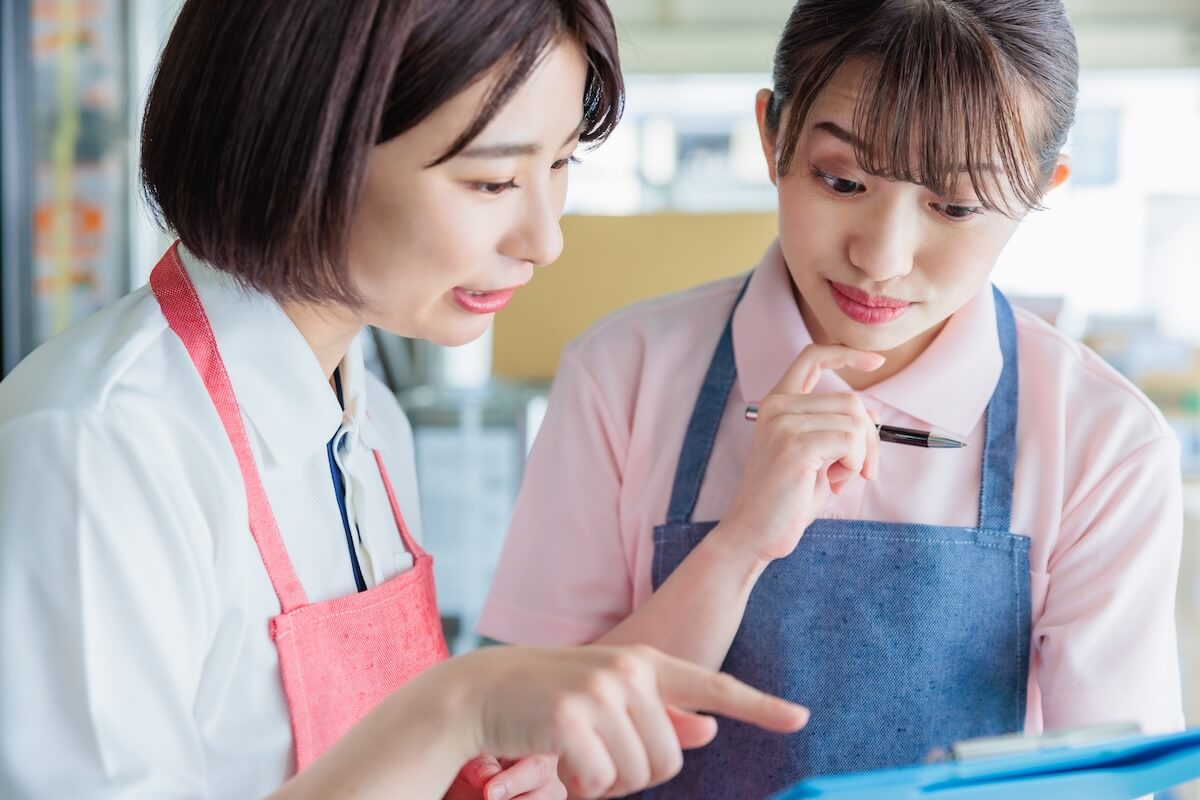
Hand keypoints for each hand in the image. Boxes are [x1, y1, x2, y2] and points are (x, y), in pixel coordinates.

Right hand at [454, 644, 808, 798]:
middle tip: (595, 760)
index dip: (759, 706)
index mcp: (644, 663)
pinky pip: (600, 782)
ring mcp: (600, 691)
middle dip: (635, 777)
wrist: (477, 692)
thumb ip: (659, 714)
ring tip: (573, 757)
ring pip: (638, 775)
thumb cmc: (546, 698)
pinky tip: (555, 764)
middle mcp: (628, 671)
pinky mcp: (571, 718)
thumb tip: (708, 732)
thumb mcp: (606, 697)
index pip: (713, 685)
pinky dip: (580, 788)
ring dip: (605, 785)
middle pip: (669, 761)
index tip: (801, 719)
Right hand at [720, 344, 883, 562]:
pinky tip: (834, 483)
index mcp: (778, 403)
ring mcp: (784, 423)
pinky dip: (853, 465)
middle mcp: (778, 406)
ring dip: (860, 456)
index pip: (812, 357)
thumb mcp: (814, 454)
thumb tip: (873, 416)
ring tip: (838, 479)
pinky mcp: (795, 445)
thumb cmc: (787, 498)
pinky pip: (850, 442)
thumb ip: (834, 428)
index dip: (847, 354)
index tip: (876, 361)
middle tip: (861, 471)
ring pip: (856, 422)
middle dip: (871, 438)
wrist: (755, 532)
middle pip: (851, 400)